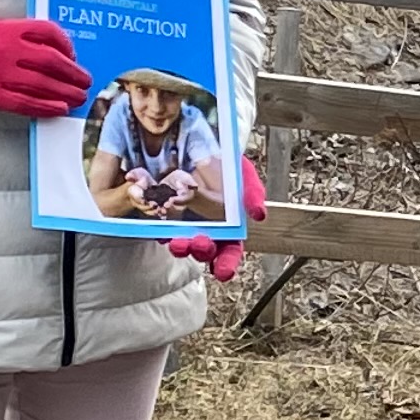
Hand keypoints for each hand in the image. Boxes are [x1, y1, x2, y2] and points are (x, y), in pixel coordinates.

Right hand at [0, 17, 87, 117]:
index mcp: (7, 29)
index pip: (47, 31)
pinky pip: (24, 102)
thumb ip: (26, 40)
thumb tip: (64, 55)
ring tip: (79, 98)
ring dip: (65, 92)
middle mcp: (4, 48)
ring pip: (41, 83)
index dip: (67, 44)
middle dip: (73, 73)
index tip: (75, 56)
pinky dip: (45, 107)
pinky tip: (59, 109)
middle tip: (86, 82)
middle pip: (50, 61)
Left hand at [172, 157, 263, 281]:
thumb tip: (259, 215)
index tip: (224, 272)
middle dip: (201, 251)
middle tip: (200, 243)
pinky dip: (160, 230)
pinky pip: (160, 227)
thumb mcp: (245, 176)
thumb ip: (252, 194)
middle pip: (204, 251)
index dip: (227, 264)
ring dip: (181, 247)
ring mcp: (184, 224)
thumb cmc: (227, 166)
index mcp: (230, 228)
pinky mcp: (164, 215)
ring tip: (178, 241)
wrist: (198, 146)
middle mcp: (207, 230)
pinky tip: (162, 228)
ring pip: (181, 244)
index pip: (230, 251)